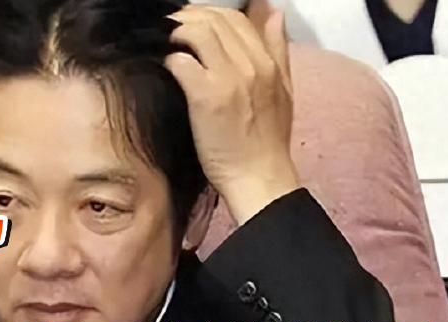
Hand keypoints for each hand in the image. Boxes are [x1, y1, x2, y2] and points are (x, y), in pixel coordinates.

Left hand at [165, 5, 298, 224]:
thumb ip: (278, 49)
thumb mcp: (284, 90)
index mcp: (269, 63)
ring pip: (197, 33)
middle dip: (187, 19)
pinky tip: (163, 68)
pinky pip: (181, 62)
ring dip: (175, 34)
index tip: (189, 23)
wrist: (259, 179)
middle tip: (169, 30)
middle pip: (215, 20)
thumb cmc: (266, 143)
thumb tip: (272, 12)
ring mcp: (229, 79)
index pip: (236, 18)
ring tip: (163, 44)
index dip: (208, 15)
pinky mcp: (206, 96)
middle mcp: (251, 65)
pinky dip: (168, 59)